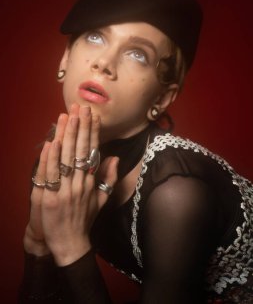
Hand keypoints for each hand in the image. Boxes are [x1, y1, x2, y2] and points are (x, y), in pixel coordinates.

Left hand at [30, 104, 117, 265]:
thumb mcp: (102, 200)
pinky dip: (50, 157)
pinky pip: (49, 174)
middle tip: (80, 107)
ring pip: (65, 158)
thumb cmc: (85, 220)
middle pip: (79, 150)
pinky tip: (51, 141)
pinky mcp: (49, 198)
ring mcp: (65, 190)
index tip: (92, 116)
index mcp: (91, 182)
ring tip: (66, 116)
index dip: (92, 132)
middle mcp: (80, 183)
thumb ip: (109, 179)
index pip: (92, 151)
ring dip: (65, 135)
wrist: (70, 244)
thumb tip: (115, 158)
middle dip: (80, 126)